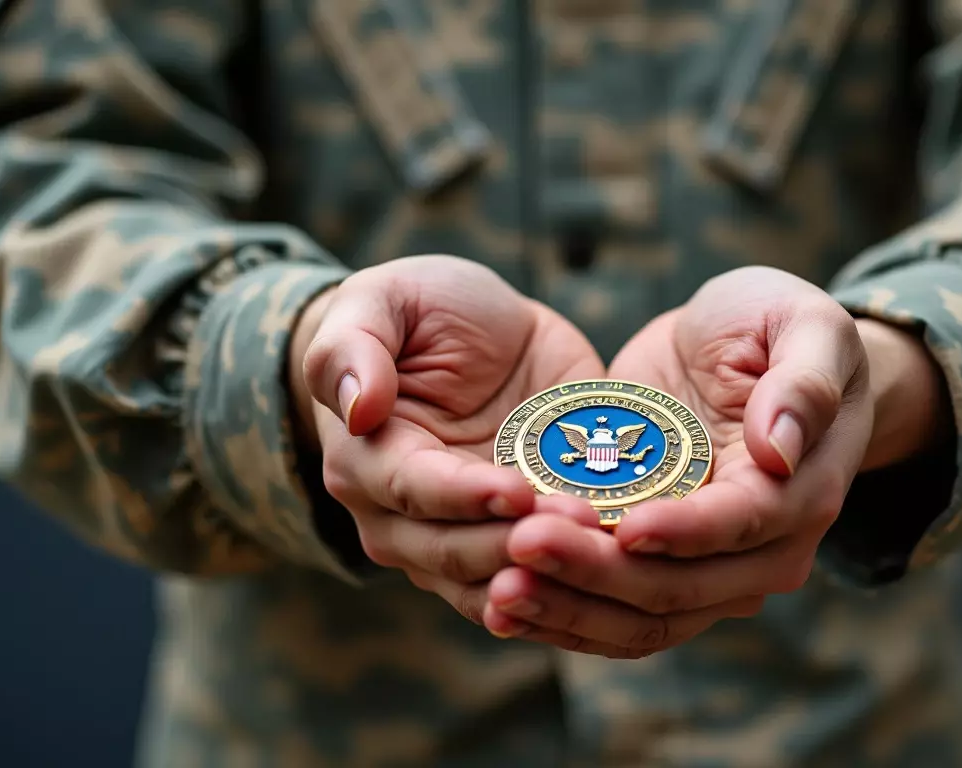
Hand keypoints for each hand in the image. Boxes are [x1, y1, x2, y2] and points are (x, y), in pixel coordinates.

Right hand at [288, 255, 603, 623]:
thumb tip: (358, 407)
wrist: (480, 333)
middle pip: (453, 552)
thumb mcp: (387, 300)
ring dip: (546, 575)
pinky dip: (565, 592)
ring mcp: (457, 541)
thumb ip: (353, 346)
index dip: (464, 496)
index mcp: (366, 460)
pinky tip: (607, 585)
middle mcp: (400, 519)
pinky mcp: (511, 545)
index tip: (516, 491)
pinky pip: (533, 589)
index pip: (412, 490)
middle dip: (515, 544)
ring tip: (601, 549)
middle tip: (578, 525)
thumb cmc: (421, 311)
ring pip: (493, 584)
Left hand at [484, 267, 947, 656]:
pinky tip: (500, 604)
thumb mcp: (807, 327)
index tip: (624, 526)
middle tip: (522, 546)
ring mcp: (708, 571)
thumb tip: (780, 450)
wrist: (751, 356)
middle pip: (678, 590)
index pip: (738, 527)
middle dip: (599, 574)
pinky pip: (611, 614)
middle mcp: (759, 553)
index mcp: (799, 496)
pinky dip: (560, 615)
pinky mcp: (657, 567)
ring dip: (568, 608)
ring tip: (500, 588)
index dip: (682, 533)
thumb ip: (803, 384)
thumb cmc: (781, 329)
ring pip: (639, 618)